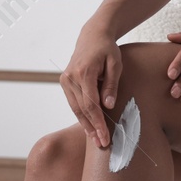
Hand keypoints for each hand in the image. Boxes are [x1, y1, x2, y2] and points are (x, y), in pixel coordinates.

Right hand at [62, 26, 121, 147]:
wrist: (92, 36)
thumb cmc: (107, 49)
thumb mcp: (115, 64)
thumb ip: (112, 85)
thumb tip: (109, 106)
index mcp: (84, 72)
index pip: (90, 104)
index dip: (98, 123)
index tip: (105, 137)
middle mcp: (70, 77)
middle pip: (81, 110)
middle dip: (92, 128)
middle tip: (102, 144)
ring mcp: (65, 80)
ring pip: (75, 108)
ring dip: (86, 125)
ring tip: (96, 140)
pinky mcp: (65, 82)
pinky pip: (73, 103)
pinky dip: (81, 116)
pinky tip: (89, 127)